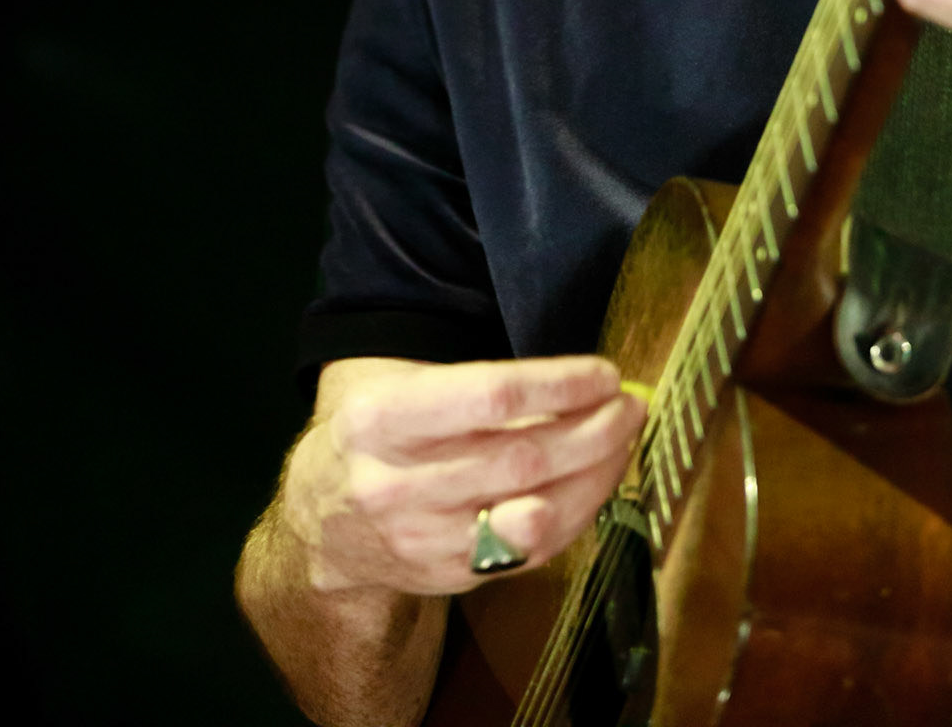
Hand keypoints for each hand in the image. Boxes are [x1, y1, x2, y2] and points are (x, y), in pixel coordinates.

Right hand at [282, 353, 646, 598]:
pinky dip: (576, 516)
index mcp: (380, 418)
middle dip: (593, 431)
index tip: (604, 374)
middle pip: (522, 459)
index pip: (490, 397)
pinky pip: (532, 552)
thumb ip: (473, 385)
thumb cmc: (375, 432)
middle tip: (631, 406)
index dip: (558, 386)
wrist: (321, 520)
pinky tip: (596, 485)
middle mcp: (395, 485)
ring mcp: (422, 541)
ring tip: (623, 443)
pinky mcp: (448, 578)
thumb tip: (579, 382)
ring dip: (596, 477)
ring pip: (535, 514)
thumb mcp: (397, 386)